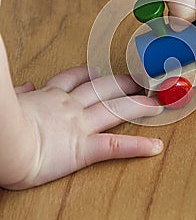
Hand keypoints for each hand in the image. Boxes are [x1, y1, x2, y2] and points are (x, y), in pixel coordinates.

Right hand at [2, 67, 162, 189]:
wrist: (5, 142)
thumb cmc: (2, 124)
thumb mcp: (10, 100)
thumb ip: (22, 93)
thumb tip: (27, 87)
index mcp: (51, 96)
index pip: (74, 79)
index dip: (90, 73)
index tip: (99, 70)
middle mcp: (70, 107)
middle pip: (102, 89)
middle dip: (122, 84)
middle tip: (137, 81)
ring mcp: (80, 126)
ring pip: (115, 110)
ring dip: (138, 106)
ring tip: (154, 106)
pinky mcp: (84, 149)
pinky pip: (116, 147)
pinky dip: (138, 147)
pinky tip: (155, 146)